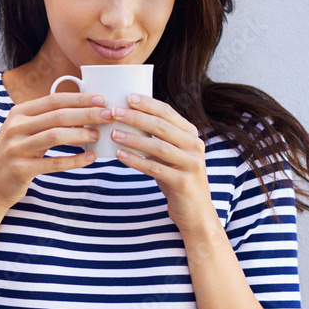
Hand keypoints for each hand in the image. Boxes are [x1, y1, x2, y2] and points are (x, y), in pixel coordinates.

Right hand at [0, 91, 112, 209]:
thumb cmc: (13, 155)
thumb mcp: (22, 132)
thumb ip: (45, 120)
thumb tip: (81, 113)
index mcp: (18, 113)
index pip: (53, 100)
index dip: (79, 98)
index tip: (101, 99)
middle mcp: (15, 127)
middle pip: (58, 116)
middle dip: (86, 114)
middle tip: (108, 115)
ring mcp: (16, 148)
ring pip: (56, 136)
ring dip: (81, 134)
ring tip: (98, 135)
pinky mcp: (21, 169)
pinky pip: (53, 163)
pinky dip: (74, 160)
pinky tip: (90, 158)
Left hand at [109, 94, 217, 234]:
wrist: (196, 212)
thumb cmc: (177, 179)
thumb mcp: (171, 155)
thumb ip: (158, 138)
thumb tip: (129, 118)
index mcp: (191, 135)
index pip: (167, 112)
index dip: (147, 103)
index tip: (127, 96)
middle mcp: (194, 146)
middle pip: (161, 126)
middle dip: (135, 117)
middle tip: (113, 112)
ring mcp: (191, 164)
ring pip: (158, 146)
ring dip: (133, 138)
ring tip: (113, 133)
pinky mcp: (183, 182)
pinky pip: (155, 168)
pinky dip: (136, 160)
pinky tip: (120, 155)